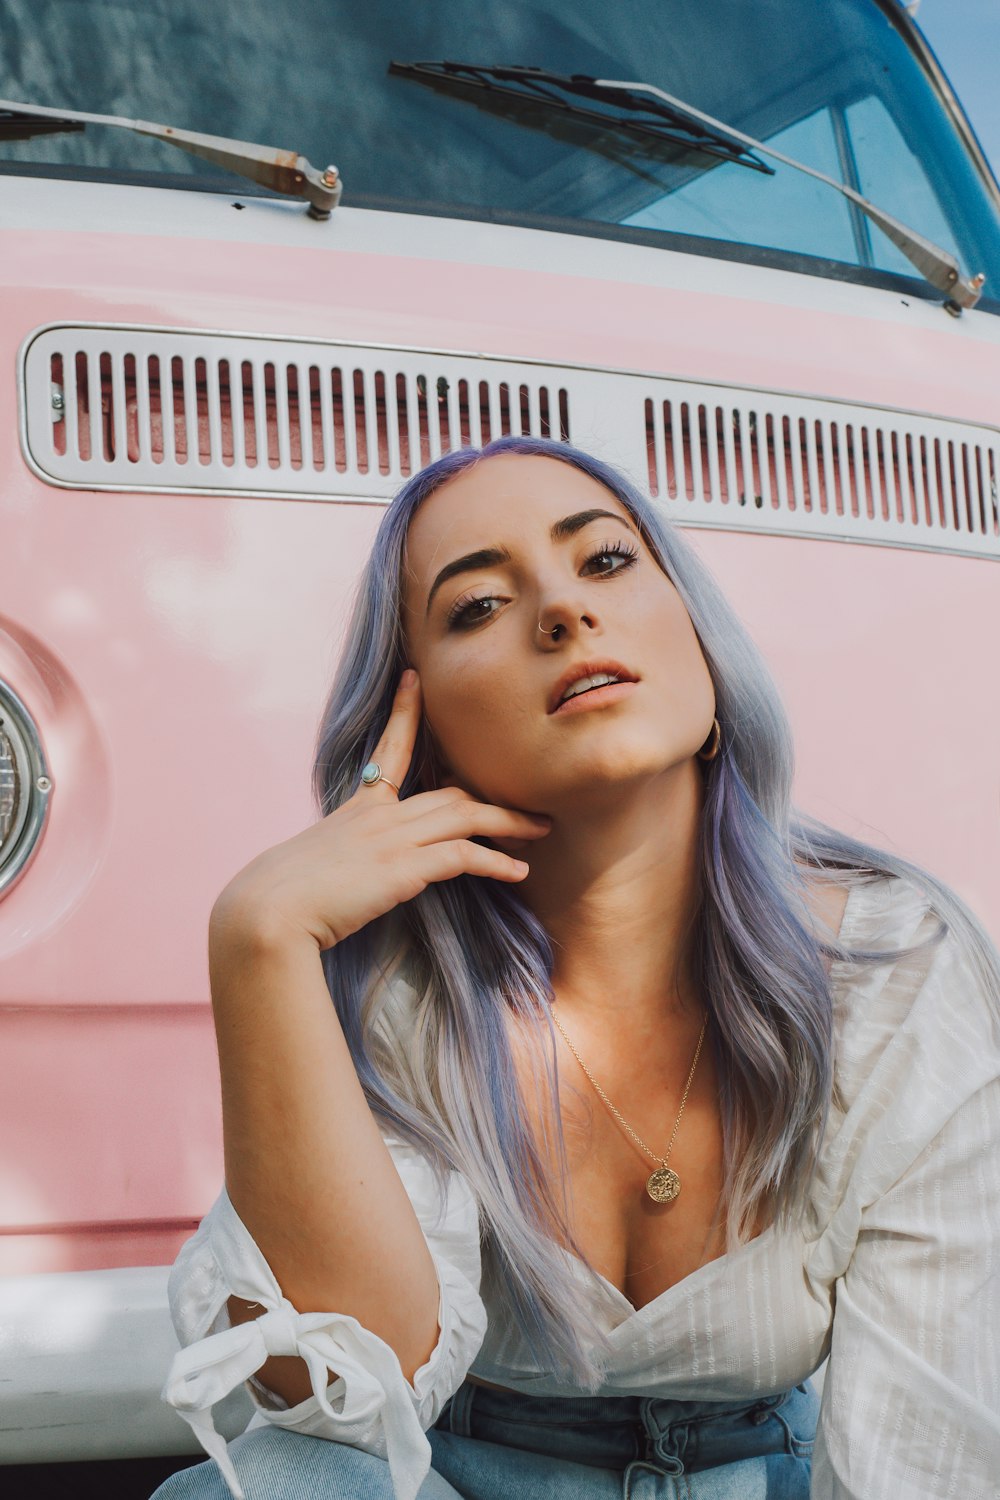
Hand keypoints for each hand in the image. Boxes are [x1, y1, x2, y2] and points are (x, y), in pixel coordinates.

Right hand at [211, 669, 551, 950]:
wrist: (267, 912)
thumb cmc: (278, 900)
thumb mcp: (309, 867)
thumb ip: (334, 862)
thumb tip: (338, 879)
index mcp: (354, 809)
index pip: (388, 750)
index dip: (405, 713)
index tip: (414, 679)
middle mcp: (377, 816)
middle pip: (449, 792)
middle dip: (493, 794)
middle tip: (530, 802)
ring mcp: (391, 838)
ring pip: (465, 815)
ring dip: (509, 823)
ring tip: (541, 830)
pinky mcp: (403, 867)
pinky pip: (462, 856)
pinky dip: (494, 862)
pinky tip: (517, 872)